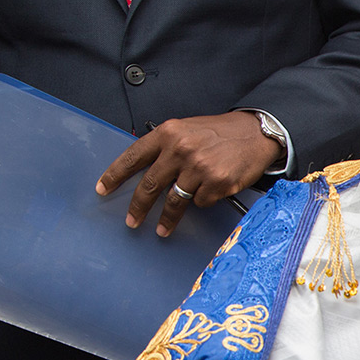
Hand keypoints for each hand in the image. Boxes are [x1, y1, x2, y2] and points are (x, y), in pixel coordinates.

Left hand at [96, 112, 280, 236]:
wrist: (256, 133)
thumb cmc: (221, 132)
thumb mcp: (187, 130)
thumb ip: (166, 147)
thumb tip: (145, 172)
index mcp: (169, 133)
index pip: (133, 156)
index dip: (115, 175)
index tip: (103, 188)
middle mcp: (181, 150)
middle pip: (150, 185)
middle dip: (137, 207)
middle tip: (131, 220)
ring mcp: (200, 168)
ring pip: (175, 201)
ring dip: (167, 219)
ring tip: (162, 229)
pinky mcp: (217, 184)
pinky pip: (200, 203)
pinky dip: (202, 201)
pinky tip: (210, 192)